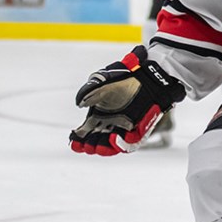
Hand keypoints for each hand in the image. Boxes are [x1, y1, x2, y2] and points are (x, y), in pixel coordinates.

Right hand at [69, 45, 185, 155]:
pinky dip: (122, 142)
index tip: (73, 143)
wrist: (147, 74)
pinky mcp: (139, 128)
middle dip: (90, 146)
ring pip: (112, 144)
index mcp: (99, 114)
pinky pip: (130, 141)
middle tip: (86, 146)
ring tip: (97, 147)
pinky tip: (114, 138)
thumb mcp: (102, 79)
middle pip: (97, 140)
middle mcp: (110, 123)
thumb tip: (80, 103)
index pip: (86, 131)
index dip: (78, 139)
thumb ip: (89, 89)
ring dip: (104, 148)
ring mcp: (124, 127)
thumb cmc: (124, 75)